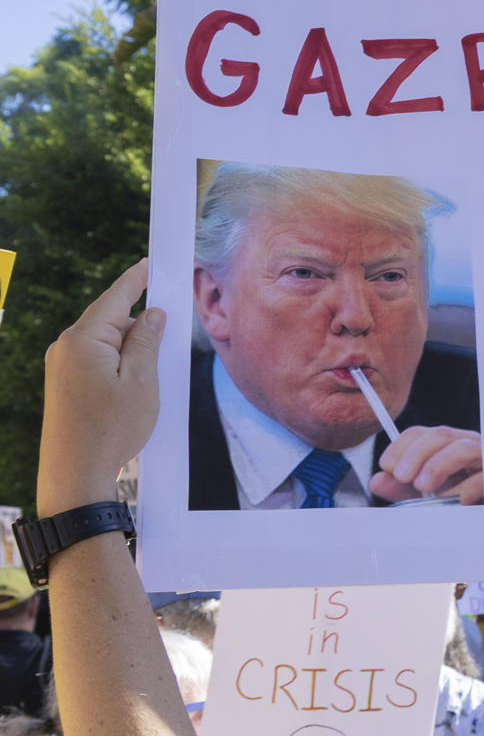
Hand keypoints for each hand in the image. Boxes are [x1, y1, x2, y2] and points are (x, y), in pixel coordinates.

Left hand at [40, 259, 165, 512]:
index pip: (115, 297)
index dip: (136, 279)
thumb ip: (147, 342)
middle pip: (109, 318)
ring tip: (152, 375)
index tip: (151, 262)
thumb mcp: (142, 382)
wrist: (75, 473)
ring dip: (130, 348)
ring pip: (104, 341)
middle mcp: (65, 347)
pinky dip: (118, 361)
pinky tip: (135, 382)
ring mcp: (60, 365)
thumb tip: (151, 315)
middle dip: (139, 323)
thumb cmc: (111, 429)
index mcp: (84, 340)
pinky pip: (95, 358)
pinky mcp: (63, 383)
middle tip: (169, 334)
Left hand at [371, 425, 482, 503]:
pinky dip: (464, 488)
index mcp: (446, 446)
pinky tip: (451, 501)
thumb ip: (401, 488)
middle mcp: (467, 445)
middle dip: (417, 454)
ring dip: (438, 464)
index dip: (401, 446)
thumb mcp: (425, 494)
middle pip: (441, 434)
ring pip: (463, 448)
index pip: (421, 433)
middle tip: (401, 476)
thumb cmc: (459, 501)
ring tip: (422, 487)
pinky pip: (483, 476)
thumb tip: (376, 481)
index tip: (386, 466)